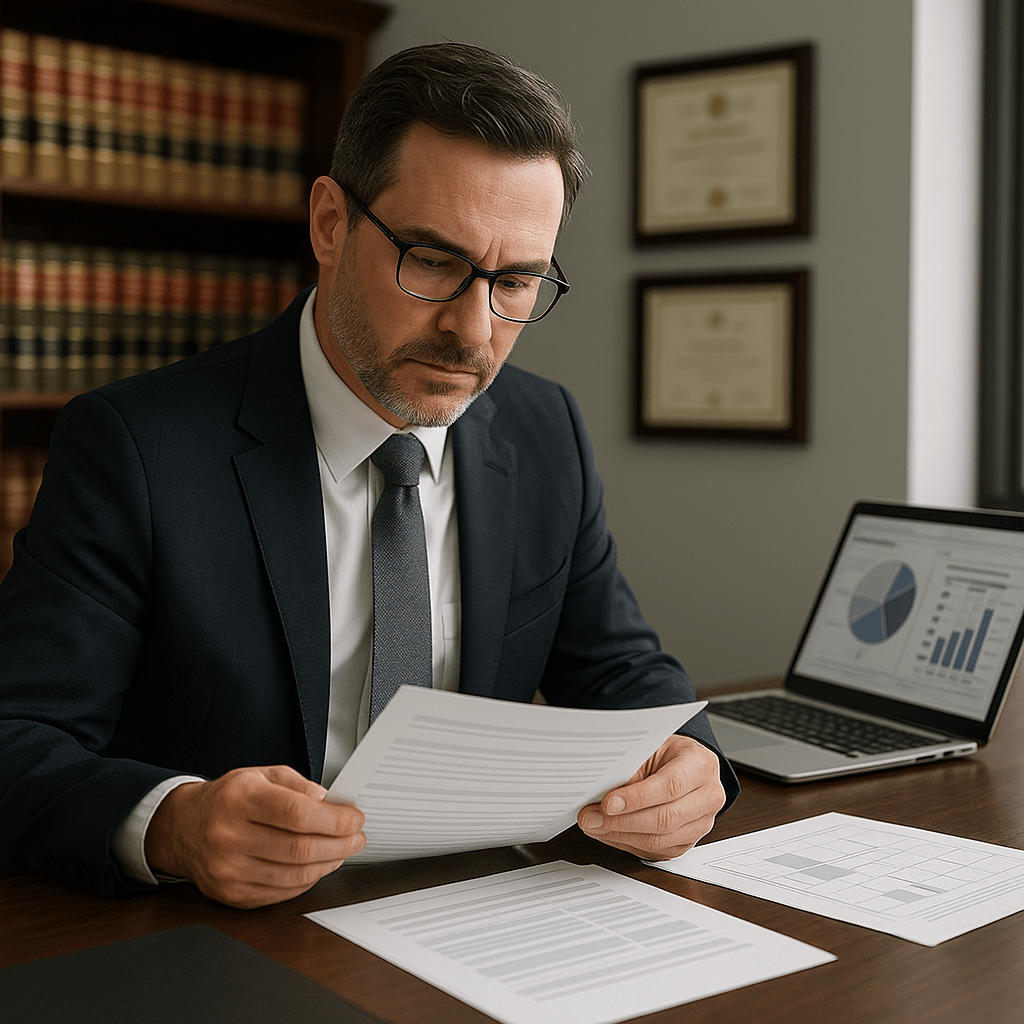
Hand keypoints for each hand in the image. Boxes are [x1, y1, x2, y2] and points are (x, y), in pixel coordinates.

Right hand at [145, 765, 364, 907]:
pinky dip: (308, 880)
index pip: (297, 814)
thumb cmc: (228, 798)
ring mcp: (228, 870)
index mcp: (239, 799)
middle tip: (357, 837)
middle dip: (339, 844)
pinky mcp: (231, 895)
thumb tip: (331, 803)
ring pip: (294, 875)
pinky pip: (282, 893)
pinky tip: (318, 866)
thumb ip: (299, 786)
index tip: (355, 818)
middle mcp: (228, 836)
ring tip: (342, 851)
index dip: (334, 819)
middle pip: (299, 848)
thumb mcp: (262, 775)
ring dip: (328, 864)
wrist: (184, 828)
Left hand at [577, 735, 725, 859]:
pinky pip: (657, 851)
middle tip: (591, 817)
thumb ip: (630, 768)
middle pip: (666, 818)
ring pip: (660, 840)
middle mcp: (708, 796)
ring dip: (620, 835)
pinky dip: (627, 844)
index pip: (671, 786)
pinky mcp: (688, 842)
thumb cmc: (665, 753)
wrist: (681, 764)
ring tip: (594, 826)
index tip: (607, 803)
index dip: (637, 798)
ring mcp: (701, 823)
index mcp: (701, 765)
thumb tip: (599, 789)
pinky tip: (609, 833)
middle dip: (622, 821)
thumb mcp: (649, 747)